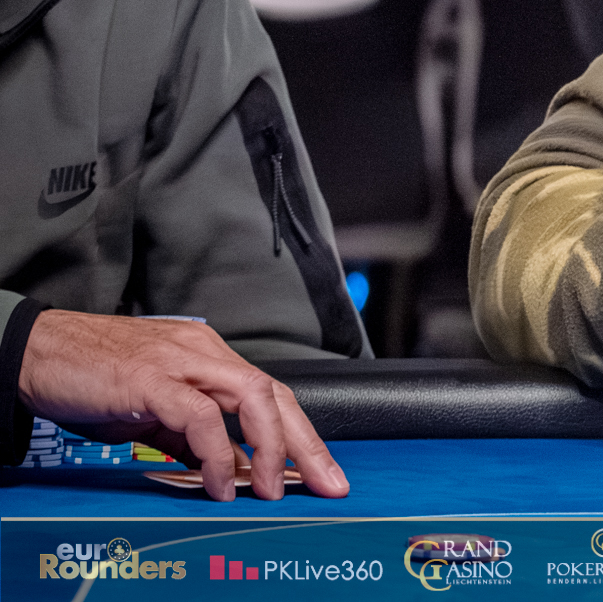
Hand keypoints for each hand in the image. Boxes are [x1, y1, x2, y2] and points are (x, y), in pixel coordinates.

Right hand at [18, 310, 346, 502]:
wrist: (35, 351)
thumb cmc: (89, 376)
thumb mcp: (149, 410)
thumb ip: (186, 436)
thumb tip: (221, 470)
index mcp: (208, 357)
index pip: (271, 394)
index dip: (301, 434)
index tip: (322, 471)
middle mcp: (204, 353)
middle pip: (275, 394)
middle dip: (307, 444)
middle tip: (328, 483)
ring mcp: (180, 361)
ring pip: (252, 396)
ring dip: (270, 448)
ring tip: (273, 489)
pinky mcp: (150, 378)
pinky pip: (200, 416)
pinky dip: (218, 452)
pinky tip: (221, 483)